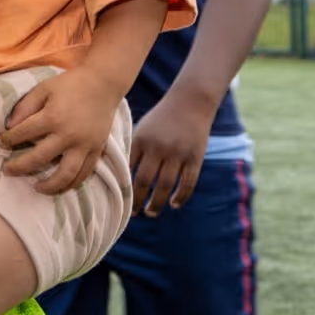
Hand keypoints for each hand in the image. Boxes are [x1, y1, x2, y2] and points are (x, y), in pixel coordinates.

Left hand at [0, 67, 123, 194]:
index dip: (8, 140)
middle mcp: (68, 135)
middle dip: (19, 167)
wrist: (103, 84)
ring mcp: (84, 145)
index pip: (23, 133)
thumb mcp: (43, 88)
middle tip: (7, 171)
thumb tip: (9, 126)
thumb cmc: (70, 85)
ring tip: (37, 188)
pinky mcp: (97, 150)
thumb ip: (25, 106)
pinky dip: (72, 183)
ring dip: (50, 185)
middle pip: (40, 159)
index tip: (1, 143)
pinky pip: (85, 173)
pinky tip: (60, 185)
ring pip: (66, 174)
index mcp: (53, 117)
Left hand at [128, 92, 213, 216]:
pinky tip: (174, 204)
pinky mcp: (195, 157)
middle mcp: (158, 148)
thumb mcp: (142, 129)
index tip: (118, 201)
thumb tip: (119, 176)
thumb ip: (133, 150)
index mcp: (141, 140)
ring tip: (150, 213)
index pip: (127, 170)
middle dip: (137, 201)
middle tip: (134, 214)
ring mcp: (178, 153)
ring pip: (165, 186)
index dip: (123, 188)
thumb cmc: (161, 118)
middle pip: (144, 182)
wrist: (190, 101)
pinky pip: (187, 183)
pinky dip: (180, 197)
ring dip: (156, 204)